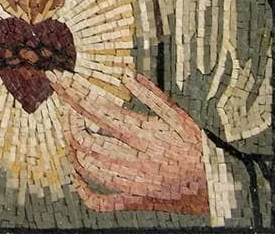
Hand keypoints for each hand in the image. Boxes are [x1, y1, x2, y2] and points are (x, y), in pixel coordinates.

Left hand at [47, 71, 208, 215]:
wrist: (218, 187)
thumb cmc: (197, 148)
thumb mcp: (179, 116)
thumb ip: (150, 95)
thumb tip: (125, 74)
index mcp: (144, 133)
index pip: (97, 109)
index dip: (73, 92)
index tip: (57, 78)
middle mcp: (134, 158)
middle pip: (85, 138)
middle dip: (68, 118)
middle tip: (67, 104)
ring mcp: (132, 182)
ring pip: (87, 167)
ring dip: (73, 147)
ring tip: (72, 130)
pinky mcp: (134, 200)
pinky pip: (100, 201)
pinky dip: (83, 189)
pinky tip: (76, 173)